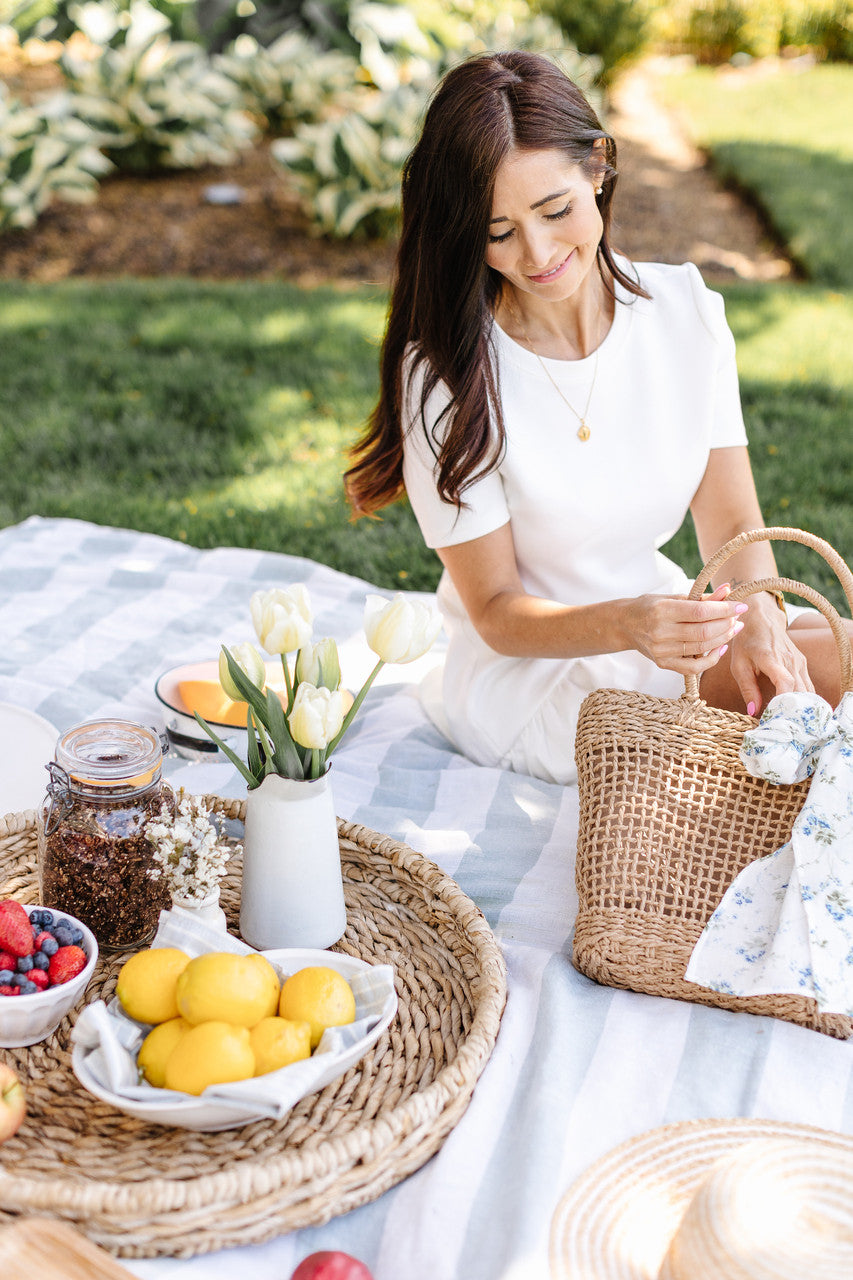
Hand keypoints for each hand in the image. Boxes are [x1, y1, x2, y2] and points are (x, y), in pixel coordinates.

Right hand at [626, 583, 746, 675]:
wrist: (624, 625)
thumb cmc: (650, 607)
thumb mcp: (672, 596)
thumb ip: (700, 597)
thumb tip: (727, 592)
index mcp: (662, 610)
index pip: (700, 612)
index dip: (724, 610)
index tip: (740, 605)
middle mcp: (660, 632)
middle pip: (704, 632)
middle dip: (727, 624)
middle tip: (738, 617)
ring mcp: (661, 651)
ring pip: (702, 649)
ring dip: (724, 639)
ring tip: (734, 628)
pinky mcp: (663, 664)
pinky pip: (694, 667)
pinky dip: (711, 659)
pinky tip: (721, 648)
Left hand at [728, 592, 812, 714]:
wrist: (760, 618)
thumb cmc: (745, 642)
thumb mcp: (738, 665)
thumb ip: (747, 688)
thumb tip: (753, 712)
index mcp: (770, 658)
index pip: (785, 682)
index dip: (784, 701)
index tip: (776, 717)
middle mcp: (789, 659)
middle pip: (800, 691)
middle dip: (793, 711)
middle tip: (783, 728)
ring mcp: (799, 661)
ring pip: (807, 690)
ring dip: (801, 707)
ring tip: (791, 724)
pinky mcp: (802, 664)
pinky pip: (808, 686)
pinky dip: (804, 700)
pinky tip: (797, 712)